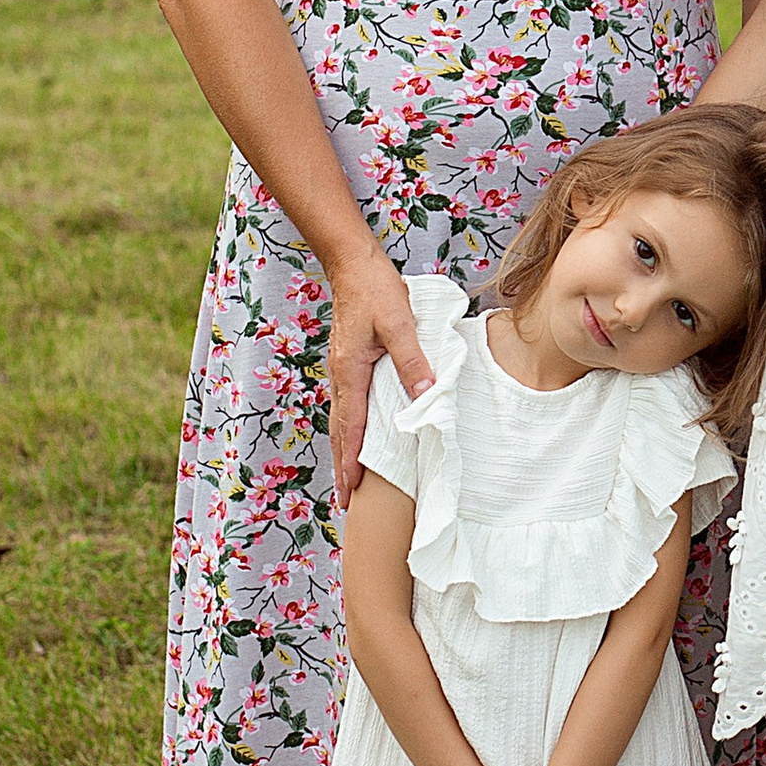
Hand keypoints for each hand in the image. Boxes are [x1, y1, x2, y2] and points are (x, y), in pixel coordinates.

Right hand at [325, 250, 431, 506]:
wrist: (352, 264)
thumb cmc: (376, 291)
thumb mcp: (399, 324)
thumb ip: (412, 361)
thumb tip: (425, 395)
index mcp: (351, 371)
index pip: (351, 427)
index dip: (351, 461)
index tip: (351, 491)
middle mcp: (341, 375)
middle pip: (340, 430)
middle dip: (343, 466)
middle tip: (346, 501)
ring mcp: (341, 369)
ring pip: (342, 419)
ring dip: (344, 450)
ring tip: (349, 479)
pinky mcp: (348, 362)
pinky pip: (347, 404)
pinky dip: (349, 428)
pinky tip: (356, 436)